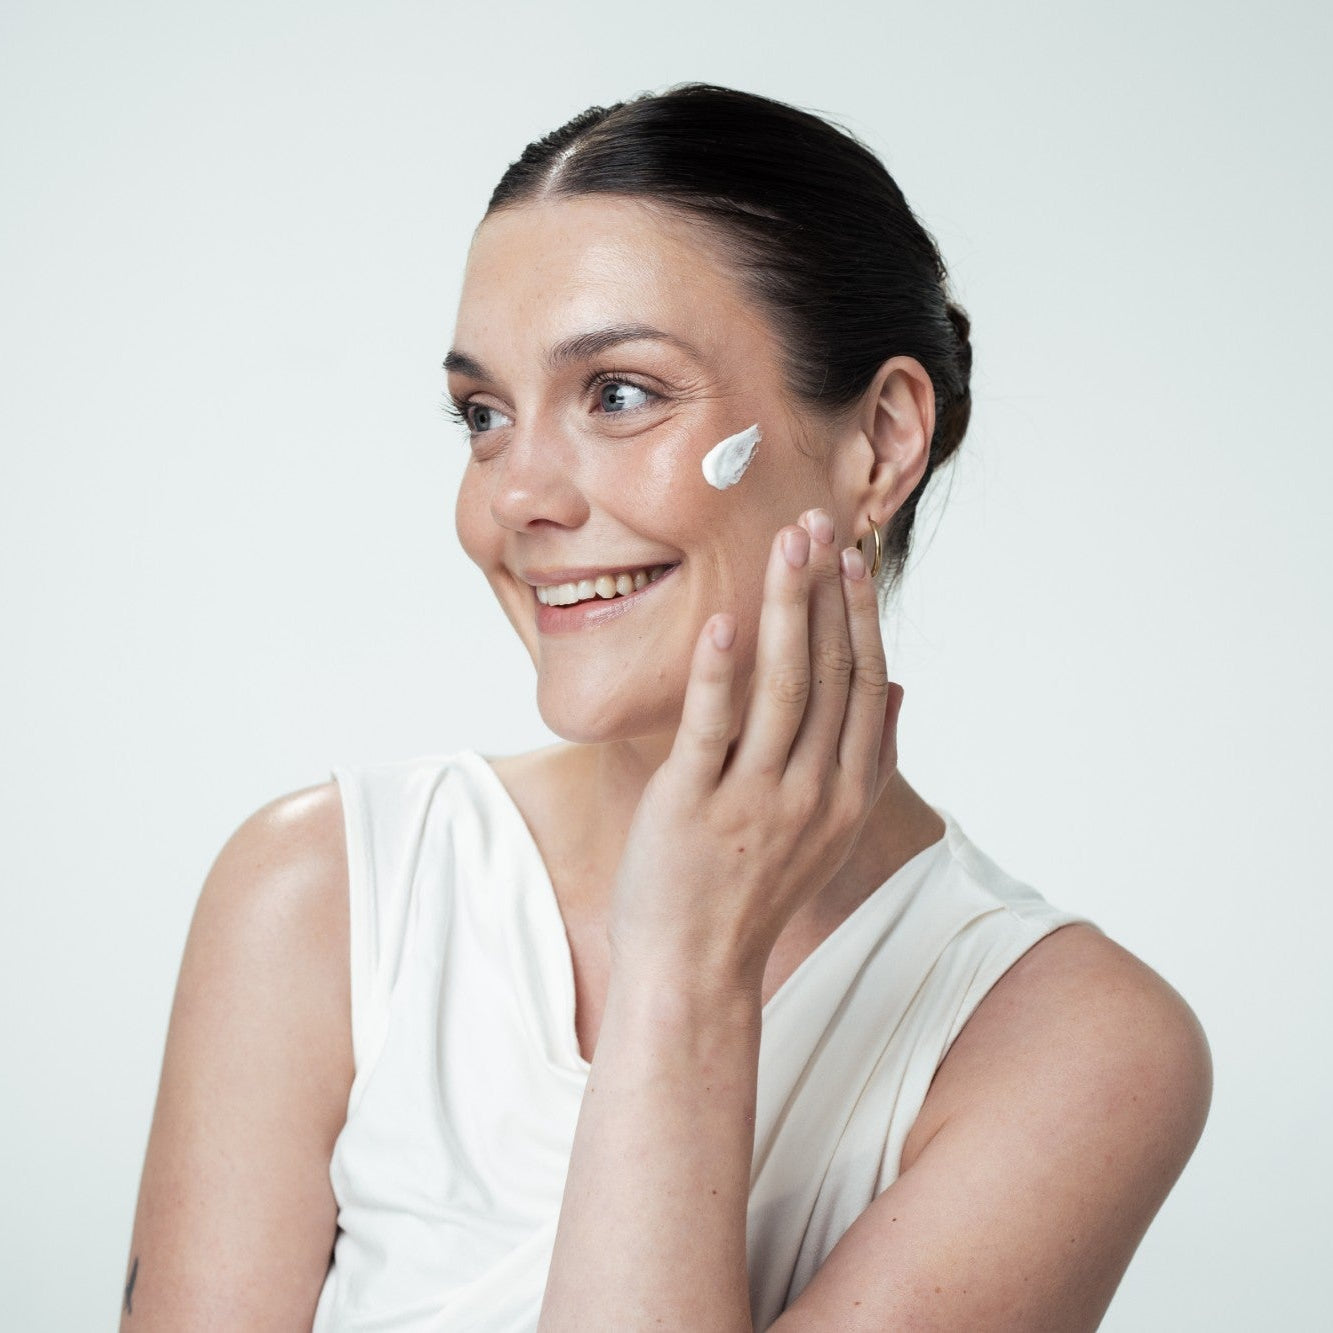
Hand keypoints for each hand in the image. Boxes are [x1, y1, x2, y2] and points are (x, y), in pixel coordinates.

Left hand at [606, 506, 904, 994]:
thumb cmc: (752, 891)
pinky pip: (714, 727)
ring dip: (786, 608)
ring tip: (788, 545)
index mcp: (845, 794)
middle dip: (825, 591)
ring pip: (782, 686)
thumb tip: (897, 687)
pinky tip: (729, 621)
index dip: (861, 616)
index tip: (855, 557)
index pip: (864, 685)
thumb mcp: (826, 829)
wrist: (695, 972)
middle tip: (819, 521)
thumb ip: (866, 757)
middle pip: (829, 672)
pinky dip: (722, 672)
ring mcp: (755, 799)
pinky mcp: (693, 806)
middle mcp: (812, 793)